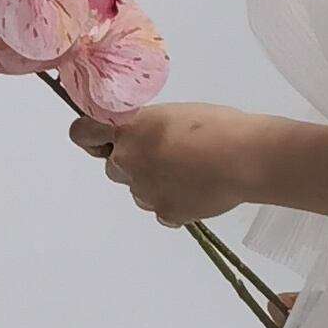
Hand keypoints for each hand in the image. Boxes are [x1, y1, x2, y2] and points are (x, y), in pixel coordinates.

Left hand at [66, 99, 274, 226]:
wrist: (246, 158)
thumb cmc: (216, 126)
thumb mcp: (171, 114)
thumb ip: (143, 126)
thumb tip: (139, 138)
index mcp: (127, 129)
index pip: (81, 133)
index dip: (91, 136)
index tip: (102, 138)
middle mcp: (127, 161)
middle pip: (113, 167)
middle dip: (131, 162)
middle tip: (164, 154)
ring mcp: (144, 191)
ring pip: (137, 190)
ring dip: (153, 183)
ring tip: (189, 172)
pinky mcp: (165, 213)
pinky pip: (160, 210)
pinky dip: (173, 202)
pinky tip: (197, 189)